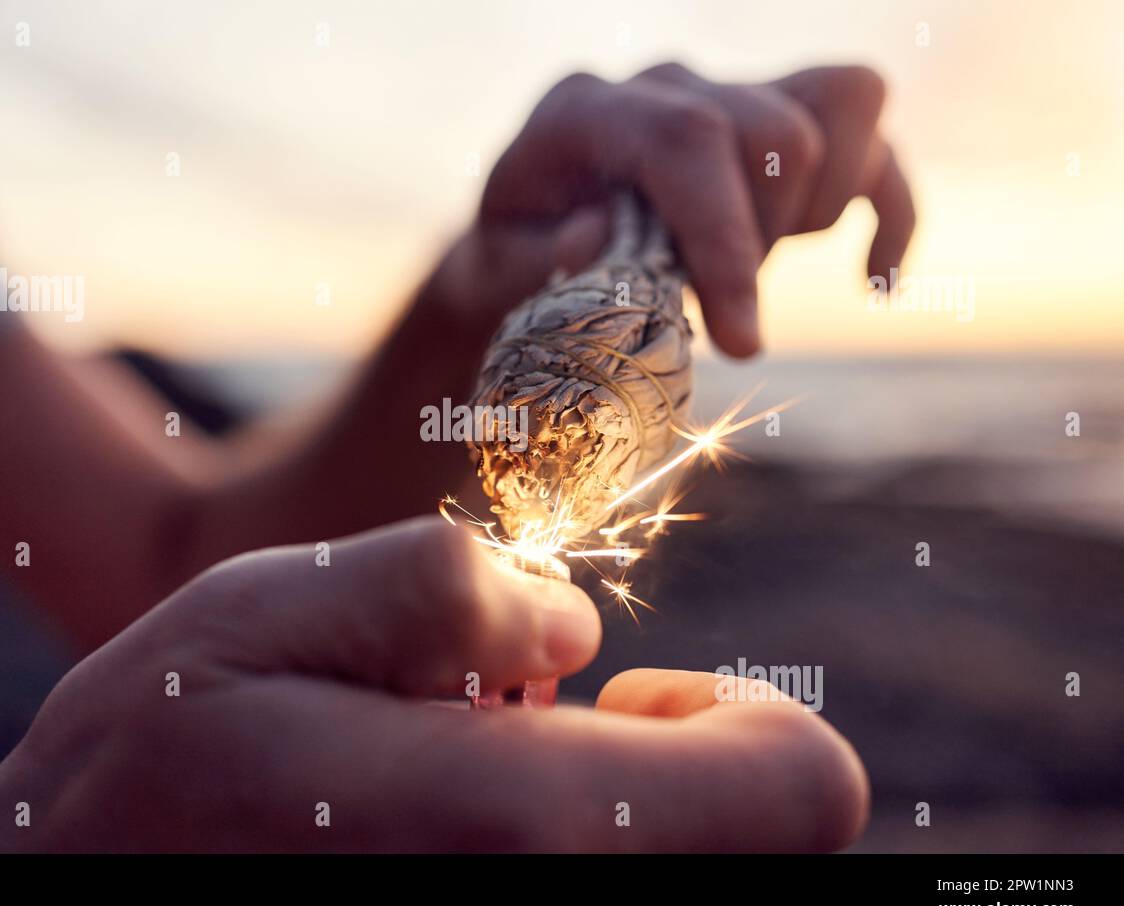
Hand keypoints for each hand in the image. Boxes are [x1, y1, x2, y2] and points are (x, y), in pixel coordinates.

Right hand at [0, 518, 865, 851]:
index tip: (633, 696)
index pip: (801, 794)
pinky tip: (436, 836)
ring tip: (455, 783)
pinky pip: (597, 895)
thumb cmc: (148, 770)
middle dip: (664, 768)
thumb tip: (565, 625)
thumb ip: (442, 588)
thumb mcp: (268, 613)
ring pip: (671, 874)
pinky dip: (554, 852)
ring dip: (601, 812)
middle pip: (754, 849)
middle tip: (520, 732)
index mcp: (523, 832)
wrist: (68, 902)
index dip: (746, 724)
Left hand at [457, 62, 914, 357]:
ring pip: (844, 103)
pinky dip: (891, 213)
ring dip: (818, 211)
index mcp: (586, 110)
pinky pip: (873, 141)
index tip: (741, 337)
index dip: (726, 236)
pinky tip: (876, 285)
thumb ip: (536, 261)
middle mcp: (667, 84)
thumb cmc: (516, 257)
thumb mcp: (498, 273)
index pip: (686, 140)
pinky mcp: (778, 123)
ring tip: (751, 268)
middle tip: (708, 304)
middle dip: (762, 240)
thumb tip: (595, 241)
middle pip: (775, 130)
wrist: (533, 235)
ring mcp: (729, 93)